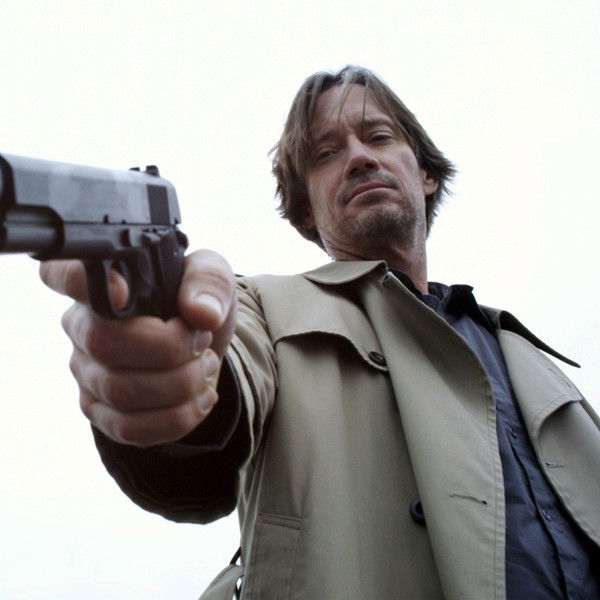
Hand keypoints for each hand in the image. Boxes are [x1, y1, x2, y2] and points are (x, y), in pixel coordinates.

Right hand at [39, 249, 235, 446]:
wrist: (203, 349)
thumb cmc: (198, 305)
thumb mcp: (214, 279)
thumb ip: (209, 282)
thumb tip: (202, 314)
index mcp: (101, 280)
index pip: (64, 274)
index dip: (79, 282)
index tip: (123, 293)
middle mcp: (82, 325)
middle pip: (105, 343)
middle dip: (171, 348)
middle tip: (201, 341)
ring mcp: (87, 372)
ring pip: (121, 392)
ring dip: (182, 383)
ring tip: (205, 366)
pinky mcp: (101, 411)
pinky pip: (130, 428)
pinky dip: (178, 417)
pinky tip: (201, 397)